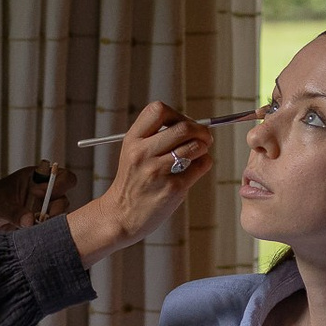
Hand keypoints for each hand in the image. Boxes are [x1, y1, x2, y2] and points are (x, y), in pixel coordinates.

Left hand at [0, 161, 76, 233]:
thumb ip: (15, 212)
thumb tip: (30, 221)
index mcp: (36, 179)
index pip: (62, 176)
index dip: (59, 185)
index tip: (43, 195)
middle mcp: (43, 194)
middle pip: (64, 199)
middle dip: (56, 209)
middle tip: (42, 218)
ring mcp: (42, 210)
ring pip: (59, 216)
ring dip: (50, 223)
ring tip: (35, 227)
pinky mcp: (38, 225)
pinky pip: (49, 229)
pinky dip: (44, 233)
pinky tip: (33, 235)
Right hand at [63, 104, 212, 266]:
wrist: (121, 216)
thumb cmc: (132, 182)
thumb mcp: (132, 152)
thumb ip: (154, 136)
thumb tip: (190, 124)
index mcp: (133, 140)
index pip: (158, 110)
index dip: (177, 113)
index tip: (183, 123)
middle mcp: (143, 153)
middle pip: (183, 127)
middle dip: (200, 130)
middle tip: (204, 137)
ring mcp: (158, 171)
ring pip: (195, 146)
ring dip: (203, 147)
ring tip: (197, 153)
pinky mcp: (173, 188)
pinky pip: (201, 166)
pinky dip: (203, 163)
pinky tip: (195, 168)